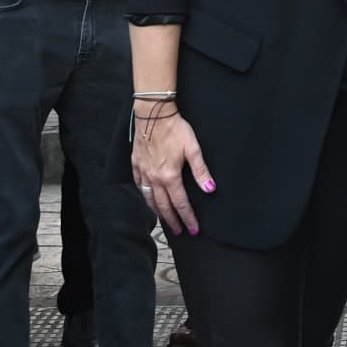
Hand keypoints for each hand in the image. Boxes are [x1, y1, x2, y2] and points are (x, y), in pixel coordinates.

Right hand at [132, 105, 214, 236]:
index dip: (188, 218)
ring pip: (149, 199)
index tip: (193, 229)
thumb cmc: (175, 129)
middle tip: (179, 231)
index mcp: (170, 176)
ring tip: (164, 220)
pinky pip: (139, 186)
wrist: (153, 114)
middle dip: (173, 221)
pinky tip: (148, 198)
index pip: (180, 204)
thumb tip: (210, 189)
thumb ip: (201, 171)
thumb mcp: (193, 148)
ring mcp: (143, 172)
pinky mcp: (136, 164)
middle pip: (164, 206)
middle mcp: (154, 178)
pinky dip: (144, 195)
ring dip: (158, 212)